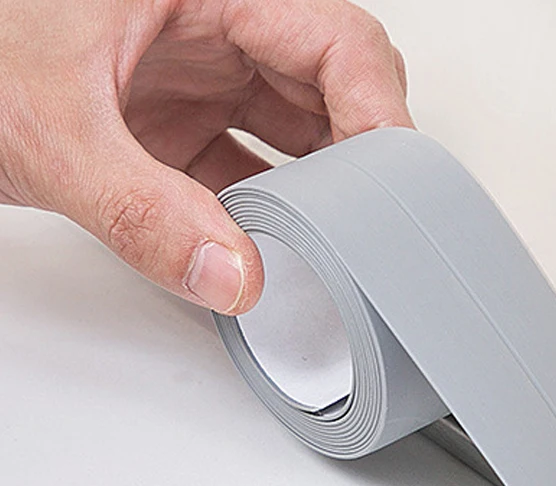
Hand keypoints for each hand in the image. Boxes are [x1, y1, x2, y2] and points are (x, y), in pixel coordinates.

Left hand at [0, 0, 411, 314]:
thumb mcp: (48, 128)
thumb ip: (141, 209)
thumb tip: (232, 275)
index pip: (337, 39)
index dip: (379, 113)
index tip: (391, 189)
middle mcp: (211, 23)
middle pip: (332, 87)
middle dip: (358, 160)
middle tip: (368, 228)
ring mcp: (197, 72)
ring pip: (298, 130)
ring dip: (318, 193)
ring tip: (331, 247)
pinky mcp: (179, 120)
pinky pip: (252, 165)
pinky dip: (268, 212)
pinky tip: (272, 251)